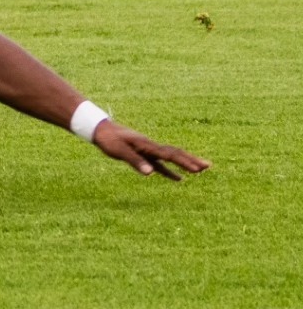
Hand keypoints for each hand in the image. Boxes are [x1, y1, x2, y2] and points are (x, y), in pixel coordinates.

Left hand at [91, 120, 209, 180]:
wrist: (99, 129)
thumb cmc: (108, 140)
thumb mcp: (119, 151)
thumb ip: (135, 161)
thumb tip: (151, 173)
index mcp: (147, 145)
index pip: (169, 154)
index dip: (184, 162)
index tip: (198, 168)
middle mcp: (151, 147)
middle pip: (175, 153)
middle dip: (191, 160)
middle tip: (209, 166)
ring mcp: (148, 151)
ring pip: (171, 157)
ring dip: (185, 163)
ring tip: (201, 169)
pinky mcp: (144, 155)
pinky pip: (161, 164)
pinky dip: (170, 171)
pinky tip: (179, 179)